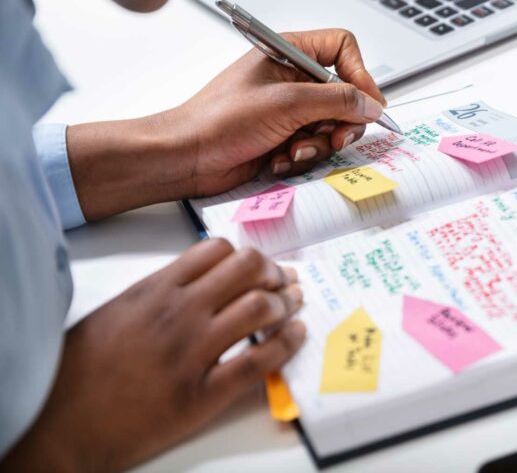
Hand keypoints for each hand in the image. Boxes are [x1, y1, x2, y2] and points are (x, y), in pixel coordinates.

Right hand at [3, 239, 304, 471]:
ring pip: (260, 308)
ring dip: (286, 304)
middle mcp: (179, 312)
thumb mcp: (117, 311)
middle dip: (274, 272)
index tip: (259, 267)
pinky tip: (296, 336)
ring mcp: (193, 351)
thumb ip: (159, 291)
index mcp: (156, 289)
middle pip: (247, 269)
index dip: (247, 255)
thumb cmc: (81, 369)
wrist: (62, 424)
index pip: (217, 249)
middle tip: (284, 283)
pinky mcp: (202, 394)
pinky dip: (286, 345)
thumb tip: (201, 281)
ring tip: (293, 307)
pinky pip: (259, 361)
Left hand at [67, 28, 386, 219]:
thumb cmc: (218, 120)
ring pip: (332, 125)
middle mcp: (292, 78)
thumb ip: (336, 100)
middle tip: (334, 138)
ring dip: (317, 144)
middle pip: (344, 93)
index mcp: (289, 53)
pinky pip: (314, 146)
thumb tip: (370, 103)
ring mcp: (290, 109)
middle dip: (341, 121)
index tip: (368, 103)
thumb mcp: (287, 103)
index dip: (360, 73)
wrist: (187, 157)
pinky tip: (279, 159)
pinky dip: (302, 156)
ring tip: (293, 150)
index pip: (342, 48)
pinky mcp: (285, 136)